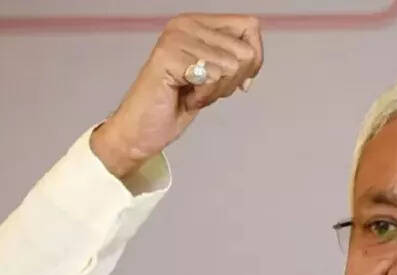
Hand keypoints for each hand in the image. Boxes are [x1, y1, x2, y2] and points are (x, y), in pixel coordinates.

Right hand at [90, 13, 263, 177]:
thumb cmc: (175, 104)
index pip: (250, 26)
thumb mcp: (214, 76)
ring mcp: (175, 38)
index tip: (234, 79)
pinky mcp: (168, 57)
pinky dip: (203, 97)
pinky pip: (212, 77)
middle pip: (245, 51)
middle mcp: (185, 23)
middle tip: (203, 89)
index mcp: (197, 22)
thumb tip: (254, 54)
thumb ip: (234, 58)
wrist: (141, 130)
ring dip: (215, 91)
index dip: (253, 60)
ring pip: (231, 66)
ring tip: (191, 93)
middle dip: (231, 81)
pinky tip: (184, 97)